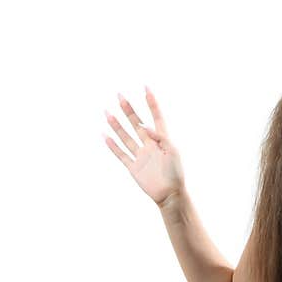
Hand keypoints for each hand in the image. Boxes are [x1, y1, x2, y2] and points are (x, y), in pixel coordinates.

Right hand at [103, 86, 185, 207]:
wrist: (170, 194)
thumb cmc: (176, 173)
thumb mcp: (173, 151)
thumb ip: (160, 137)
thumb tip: (144, 125)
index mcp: (162, 139)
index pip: (156, 116)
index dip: (151, 102)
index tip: (145, 87)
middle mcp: (149, 145)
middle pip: (137, 123)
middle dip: (128, 110)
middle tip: (119, 95)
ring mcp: (140, 155)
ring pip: (126, 136)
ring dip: (117, 125)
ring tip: (108, 112)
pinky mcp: (133, 167)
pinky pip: (121, 154)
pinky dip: (112, 146)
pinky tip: (105, 135)